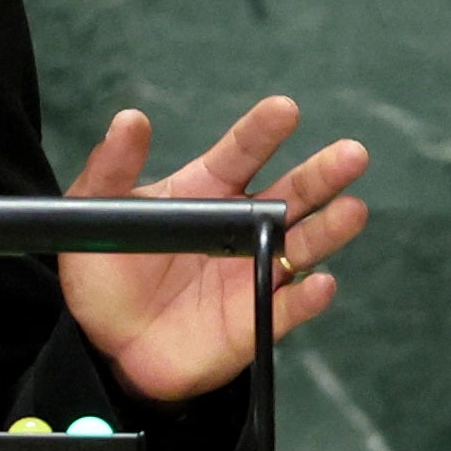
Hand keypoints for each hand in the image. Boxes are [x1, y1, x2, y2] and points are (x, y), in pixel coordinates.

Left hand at [59, 96, 368, 404]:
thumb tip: (130, 118)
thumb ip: (112, 168)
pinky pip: (288, 307)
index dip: (262, 132)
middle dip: (320, 175)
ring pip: (301, 246)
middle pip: (288, 195)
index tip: (285, 109)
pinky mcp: (255, 320)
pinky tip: (320, 282)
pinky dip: (307, 297)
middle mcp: (238, 227)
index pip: (241, 154)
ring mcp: (252, 272)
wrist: (105, 341)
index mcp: (205, 191)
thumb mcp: (97, 212)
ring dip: (329, 229)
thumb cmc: (105, 268)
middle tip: (352, 154)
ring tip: (353, 210)